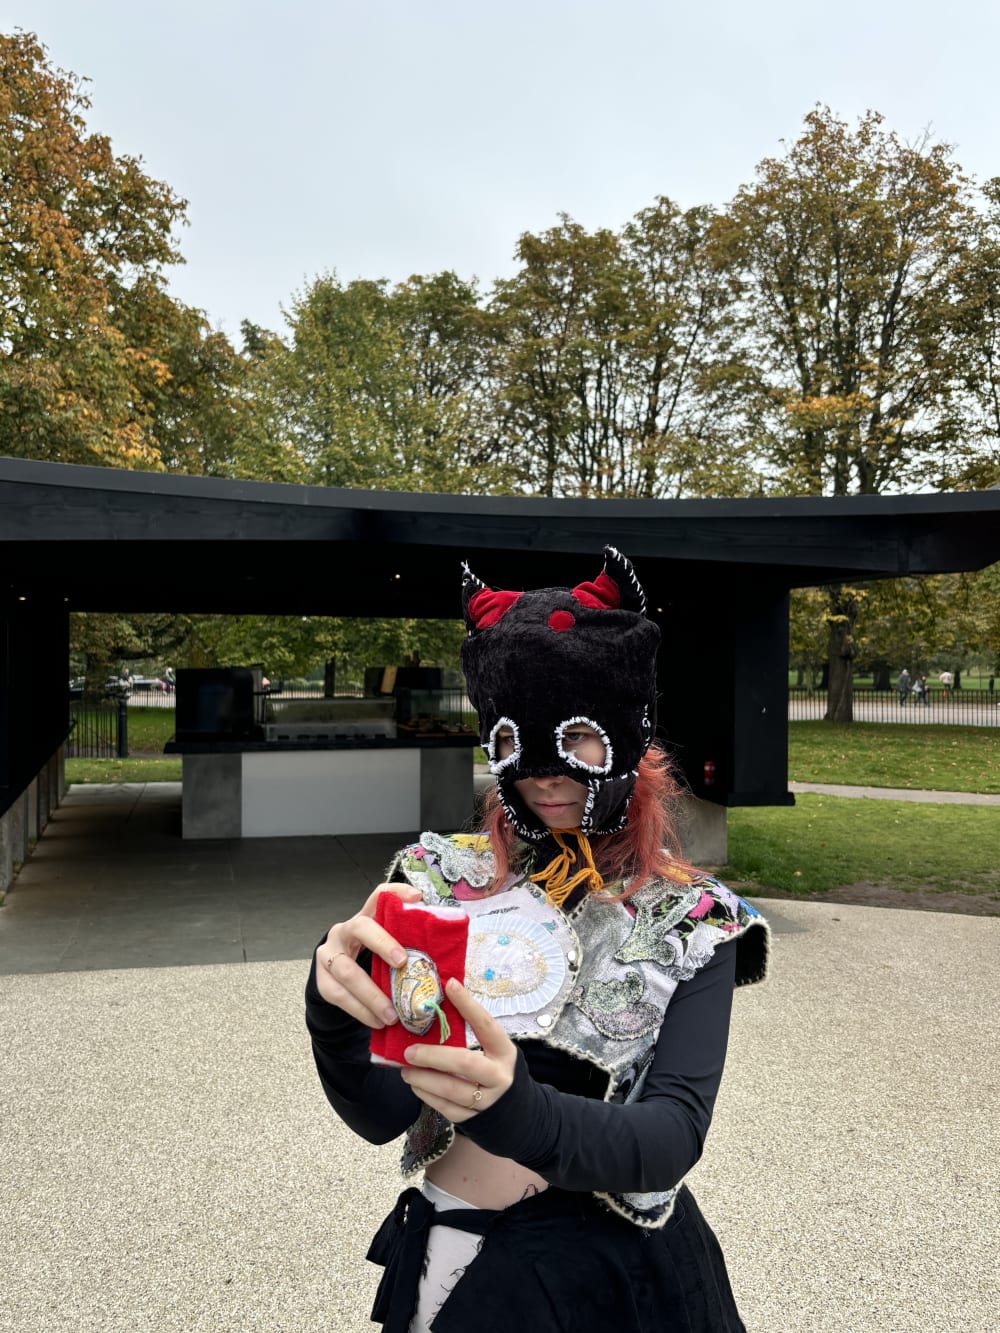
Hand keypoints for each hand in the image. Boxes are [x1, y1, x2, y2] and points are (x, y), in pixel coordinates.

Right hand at [316, 882, 422, 1027]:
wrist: (335, 977)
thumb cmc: (369, 960)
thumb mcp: (384, 947)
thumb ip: (404, 946)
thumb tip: (443, 958)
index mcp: (364, 918)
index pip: (379, 897)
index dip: (397, 893)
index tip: (418, 898)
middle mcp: (344, 931)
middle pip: (361, 928)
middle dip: (382, 943)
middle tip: (402, 961)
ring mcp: (329, 956)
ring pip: (348, 971)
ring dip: (372, 995)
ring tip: (392, 1014)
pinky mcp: (323, 981)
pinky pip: (340, 997)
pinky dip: (361, 1011)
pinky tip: (377, 1022)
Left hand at [400, 978, 516, 1122]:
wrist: (514, 1111)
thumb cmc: (495, 1068)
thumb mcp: (493, 1050)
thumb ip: (471, 1034)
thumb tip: (436, 1006)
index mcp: (504, 1052)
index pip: (486, 1025)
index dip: (468, 1005)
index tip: (449, 985)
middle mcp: (498, 1077)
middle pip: (464, 1064)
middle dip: (433, 1056)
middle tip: (409, 1051)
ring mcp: (486, 1101)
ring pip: (450, 1090)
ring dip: (423, 1078)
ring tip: (405, 1069)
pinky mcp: (471, 1119)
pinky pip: (444, 1107)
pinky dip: (426, 1095)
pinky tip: (415, 1084)